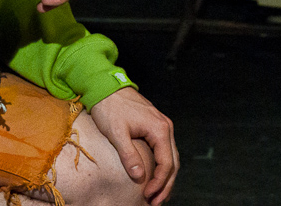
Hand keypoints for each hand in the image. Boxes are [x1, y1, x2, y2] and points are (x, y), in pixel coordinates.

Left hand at [91, 88, 178, 204]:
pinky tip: (155, 176)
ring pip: (171, 157)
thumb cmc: (110, 108)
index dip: (159, 182)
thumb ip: (129, 155)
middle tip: (155, 202)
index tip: (148, 196)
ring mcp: (162, 126)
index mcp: (159, 129)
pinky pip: (164, 150)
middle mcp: (165, 127)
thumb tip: (139, 177)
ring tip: (156, 195)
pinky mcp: (155, 126)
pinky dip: (162, 166)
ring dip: (165, 177)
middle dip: (166, 184)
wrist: (107, 87)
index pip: (166, 163)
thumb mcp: (117, 133)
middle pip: (173, 162)